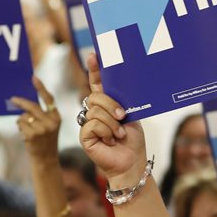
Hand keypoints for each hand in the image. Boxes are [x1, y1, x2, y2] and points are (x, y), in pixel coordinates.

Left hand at [11, 76, 61, 160]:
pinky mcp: (33, 134)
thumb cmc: (45, 141)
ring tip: (29, 131)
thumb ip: (42, 115)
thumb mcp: (49, 126)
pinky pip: (21, 124)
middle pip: (32, 106)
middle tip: (13, 99)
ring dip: (23, 122)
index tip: (34, 77)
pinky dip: (21, 129)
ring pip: (24, 117)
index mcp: (56, 117)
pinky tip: (27, 136)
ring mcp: (42, 128)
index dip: (41, 88)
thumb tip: (25, 104)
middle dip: (21, 103)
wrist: (46, 159)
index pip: (49, 99)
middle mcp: (51, 122)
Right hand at [78, 53, 146, 181]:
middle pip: (95, 96)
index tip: (95, 55)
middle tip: (123, 116)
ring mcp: (88, 123)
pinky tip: (110, 141)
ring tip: (119, 135)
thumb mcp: (131, 117)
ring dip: (112, 124)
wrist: (131, 162)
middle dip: (111, 105)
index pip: (98, 84)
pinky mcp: (84, 135)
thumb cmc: (132, 142)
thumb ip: (121, 103)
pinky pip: (92, 124)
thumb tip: (117, 91)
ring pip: (95, 111)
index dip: (95, 70)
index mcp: (107, 105)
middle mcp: (95, 112)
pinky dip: (105, 132)